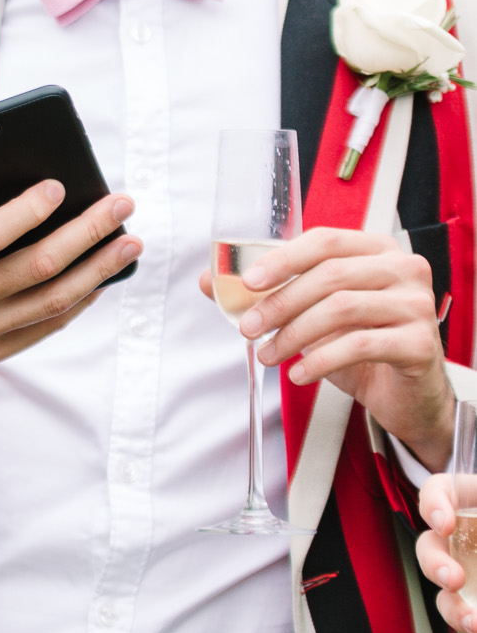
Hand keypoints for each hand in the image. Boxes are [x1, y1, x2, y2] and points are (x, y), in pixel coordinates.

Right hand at [0, 166, 140, 370]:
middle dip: (86, 232)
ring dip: (98, 270)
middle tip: (121, 205)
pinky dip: (81, 300)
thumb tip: (13, 168)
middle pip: (36, 267)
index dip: (29, 211)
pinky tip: (102, 275)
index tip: (60, 187)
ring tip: (129, 243)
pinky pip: (47, 326)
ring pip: (52, 301)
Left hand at [217, 228, 451, 469]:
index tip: (248, 282)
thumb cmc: (359, 342)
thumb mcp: (310, 313)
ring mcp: (417, 304)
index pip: (324, 241)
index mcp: (376, 250)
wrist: (404, 391)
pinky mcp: (422, 343)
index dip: (282, 259)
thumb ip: (265, 293)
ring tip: (268, 355)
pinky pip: (360, 344)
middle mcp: (403, 269)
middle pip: (330, 275)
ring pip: (342, 308)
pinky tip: (299, 373)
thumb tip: (211, 281)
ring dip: (293, 335)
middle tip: (248, 329)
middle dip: (279, 303)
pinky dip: (320, 360)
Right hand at [413, 475, 476, 632]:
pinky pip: (466, 615)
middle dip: (434, 564)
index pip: (440, 491)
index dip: (433, 503)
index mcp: (476, 504)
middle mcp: (467, 538)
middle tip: (454, 580)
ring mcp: (472, 572)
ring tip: (474, 623)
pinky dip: (471, 626)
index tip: (445, 524)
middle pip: (431, 545)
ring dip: (452, 608)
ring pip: (444, 589)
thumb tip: (448, 530)